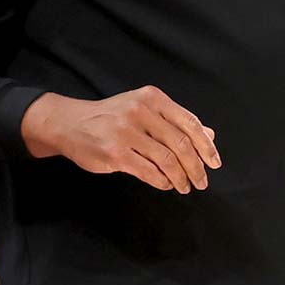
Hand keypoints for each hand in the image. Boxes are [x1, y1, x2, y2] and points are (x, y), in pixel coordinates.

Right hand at [21, 86, 220, 193]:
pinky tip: (166, 184)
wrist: (70, 123)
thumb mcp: (144, 110)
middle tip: (202, 181)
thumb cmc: (112, 117)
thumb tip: (209, 135)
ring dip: (180, 177)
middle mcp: (141, 112)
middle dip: (196, 166)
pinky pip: (148, 171)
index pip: (189, 122)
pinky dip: (162, 181)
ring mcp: (127, 132)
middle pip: (181, 143)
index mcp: (152, 98)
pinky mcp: (115, 153)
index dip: (206, 145)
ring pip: (167, 159)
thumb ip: (175, 121)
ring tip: (184, 186)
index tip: (215, 162)